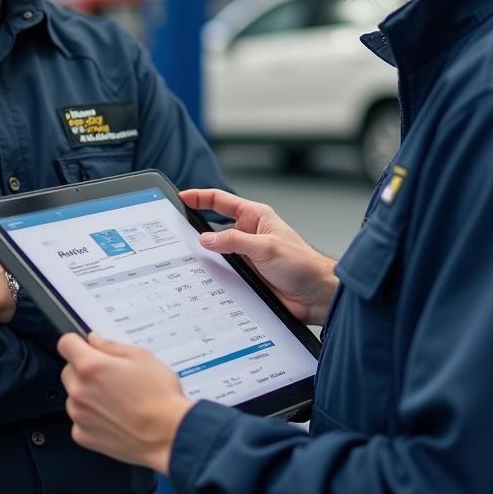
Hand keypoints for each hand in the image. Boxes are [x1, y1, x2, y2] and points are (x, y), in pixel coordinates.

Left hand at [58, 333, 192, 473]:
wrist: (168, 435)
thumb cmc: (160, 398)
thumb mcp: (142, 357)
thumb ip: (112, 347)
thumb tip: (95, 341)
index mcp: (91, 367)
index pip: (65, 344)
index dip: (77, 342)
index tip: (85, 346)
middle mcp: (80, 391)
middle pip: (68, 370)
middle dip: (84, 368)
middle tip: (110, 374)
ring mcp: (79, 416)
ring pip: (73, 395)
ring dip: (87, 393)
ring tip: (116, 398)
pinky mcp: (83, 436)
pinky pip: (79, 419)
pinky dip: (91, 416)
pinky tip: (113, 415)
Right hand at [179, 188, 337, 324]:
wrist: (316, 295)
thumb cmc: (303, 265)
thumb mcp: (265, 247)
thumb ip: (234, 241)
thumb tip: (206, 238)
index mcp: (255, 217)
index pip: (220, 201)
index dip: (199, 197)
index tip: (180, 198)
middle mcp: (248, 234)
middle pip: (214, 227)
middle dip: (195, 229)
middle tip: (175, 232)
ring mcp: (246, 256)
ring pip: (216, 252)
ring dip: (205, 257)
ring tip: (187, 259)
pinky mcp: (246, 275)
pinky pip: (223, 272)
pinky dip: (212, 275)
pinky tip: (204, 280)